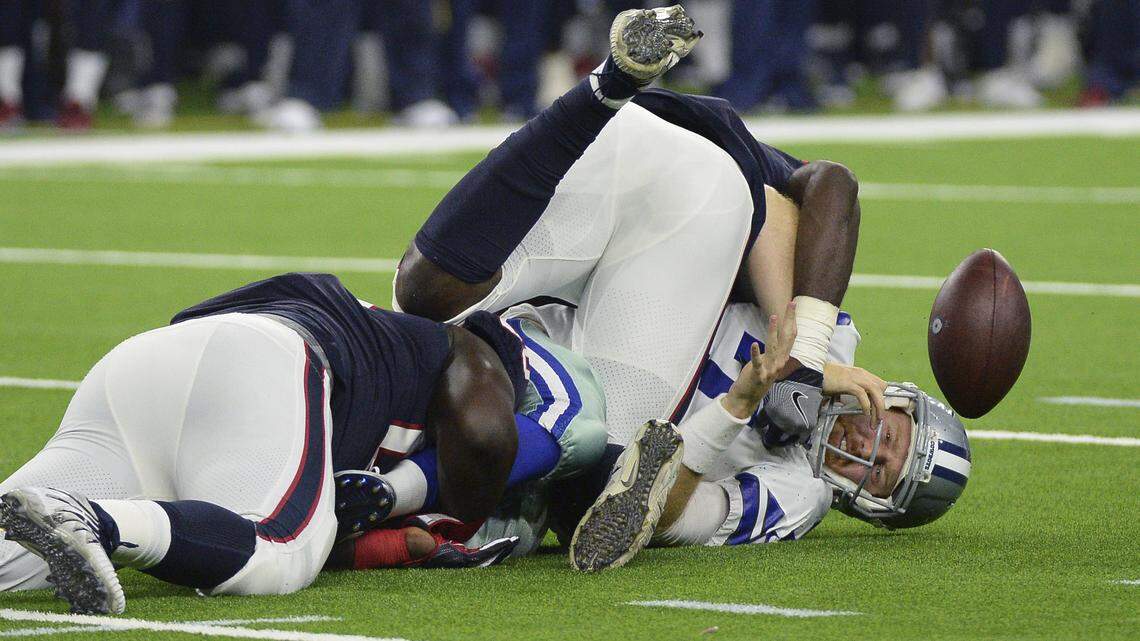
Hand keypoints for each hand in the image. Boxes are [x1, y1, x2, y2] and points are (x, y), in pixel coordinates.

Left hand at [722, 301, 796, 418]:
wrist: (747, 398)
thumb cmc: (757, 378)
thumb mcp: (768, 363)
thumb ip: (773, 352)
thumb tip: (775, 338)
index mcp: (782, 358)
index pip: (790, 336)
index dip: (792, 320)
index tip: (793, 305)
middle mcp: (779, 362)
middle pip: (787, 338)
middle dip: (789, 320)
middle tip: (791, 304)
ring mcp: (770, 369)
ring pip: (773, 347)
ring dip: (773, 332)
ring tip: (773, 317)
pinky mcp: (758, 374)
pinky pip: (758, 362)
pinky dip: (756, 353)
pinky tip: (754, 343)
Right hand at [823, 363, 886, 426]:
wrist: (813, 371)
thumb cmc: (824, 377)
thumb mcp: (840, 382)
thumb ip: (845, 389)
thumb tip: (842, 401)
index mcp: (860, 373)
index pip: (879, 384)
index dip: (880, 396)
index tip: (877, 408)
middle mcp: (861, 374)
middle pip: (881, 388)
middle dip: (881, 405)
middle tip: (879, 419)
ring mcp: (856, 378)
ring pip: (876, 392)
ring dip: (878, 408)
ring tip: (875, 420)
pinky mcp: (849, 384)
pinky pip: (863, 395)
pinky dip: (866, 405)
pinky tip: (865, 413)